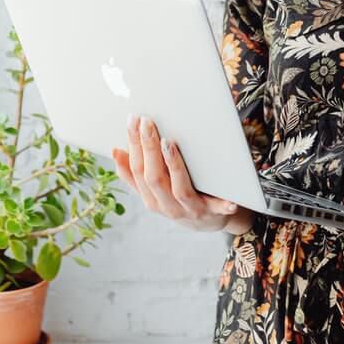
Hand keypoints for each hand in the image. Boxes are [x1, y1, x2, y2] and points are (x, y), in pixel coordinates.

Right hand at [111, 114, 240, 232]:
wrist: (209, 222)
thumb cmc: (179, 197)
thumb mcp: (154, 188)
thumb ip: (135, 174)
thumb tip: (115, 150)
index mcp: (150, 199)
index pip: (136, 170)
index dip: (133, 145)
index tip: (132, 121)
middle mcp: (167, 206)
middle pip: (153, 178)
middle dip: (148, 148)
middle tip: (147, 122)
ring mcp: (190, 211)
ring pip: (178, 189)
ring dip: (173, 165)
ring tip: (169, 143)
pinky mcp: (212, 213)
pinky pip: (217, 208)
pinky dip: (222, 204)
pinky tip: (228, 197)